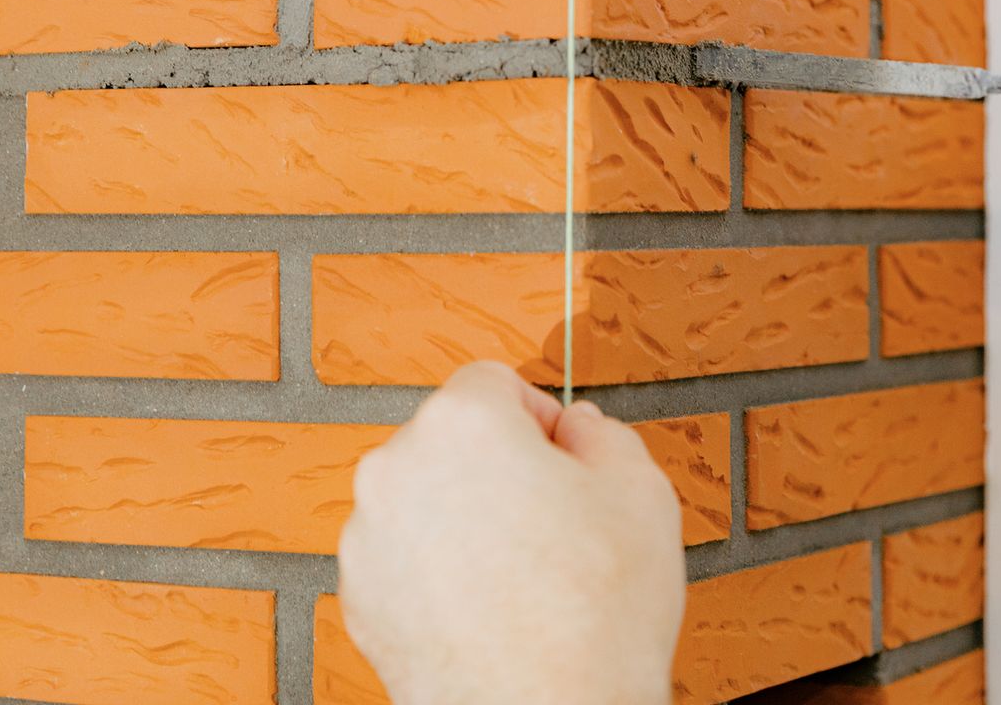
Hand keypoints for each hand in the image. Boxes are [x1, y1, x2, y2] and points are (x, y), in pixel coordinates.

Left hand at [337, 362, 685, 704]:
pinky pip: (405, 558)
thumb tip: (576, 430)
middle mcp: (396, 469)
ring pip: (426, 499)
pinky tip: (489, 608)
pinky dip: (438, 572)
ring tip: (523, 576)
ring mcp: (368, 539)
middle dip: (499, 469)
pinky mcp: (360, 599)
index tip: (564, 462)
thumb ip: (602, 433)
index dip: (541, 420)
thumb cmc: (594, 617)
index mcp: (461, 423)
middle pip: (452, 440)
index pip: (496, 382)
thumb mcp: (640, 489)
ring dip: (465, 519)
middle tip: (552, 524)